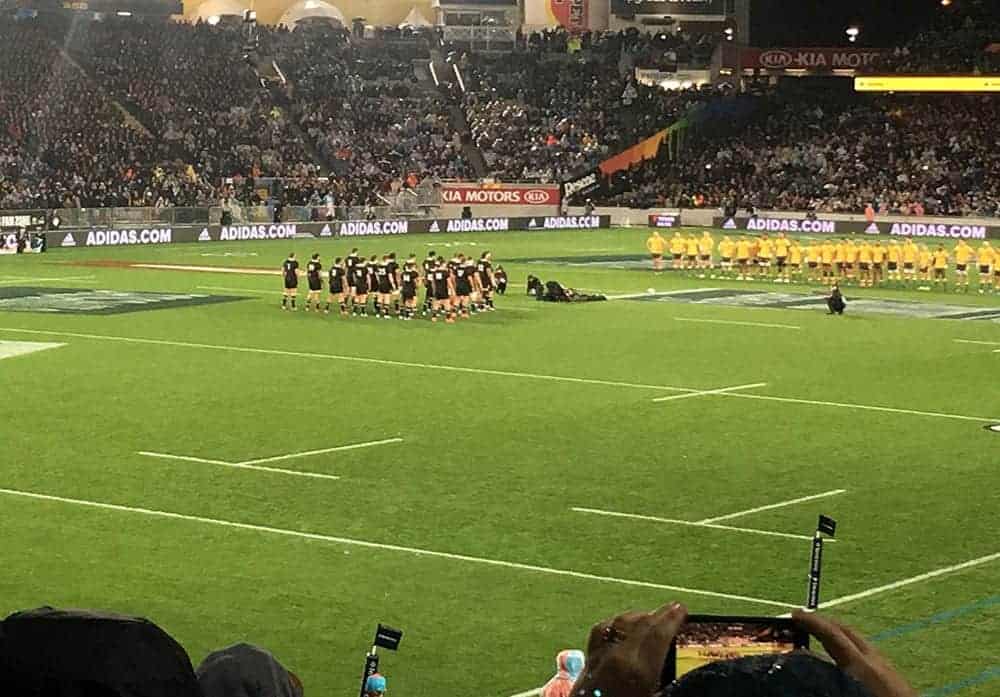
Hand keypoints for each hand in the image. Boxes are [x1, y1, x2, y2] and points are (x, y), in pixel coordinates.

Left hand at [573, 602, 686, 696]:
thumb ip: (671, 685)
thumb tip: (686, 676)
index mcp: (637, 669)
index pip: (657, 632)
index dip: (671, 618)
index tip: (682, 609)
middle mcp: (616, 657)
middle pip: (639, 624)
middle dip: (657, 615)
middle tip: (672, 611)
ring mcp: (597, 658)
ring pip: (618, 624)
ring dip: (636, 618)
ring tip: (650, 618)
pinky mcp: (586, 665)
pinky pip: (601, 633)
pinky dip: (615, 626)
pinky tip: (620, 630)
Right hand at [793, 610, 916, 696]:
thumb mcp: (847, 691)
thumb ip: (827, 680)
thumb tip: (805, 660)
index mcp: (862, 667)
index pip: (833, 634)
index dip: (812, 622)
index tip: (794, 615)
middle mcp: (875, 661)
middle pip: (847, 631)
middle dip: (823, 622)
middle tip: (803, 621)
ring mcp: (887, 668)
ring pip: (858, 642)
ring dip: (837, 636)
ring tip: (819, 639)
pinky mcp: (894, 677)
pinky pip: (865, 654)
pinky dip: (848, 649)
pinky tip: (843, 663)